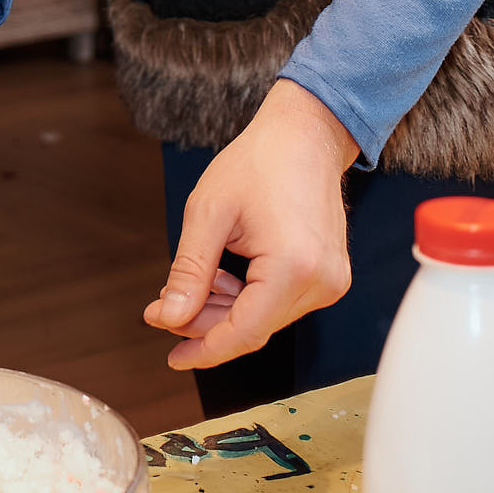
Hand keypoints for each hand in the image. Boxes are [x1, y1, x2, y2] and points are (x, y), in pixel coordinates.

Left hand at [144, 80, 357, 369]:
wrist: (305, 134)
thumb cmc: (258, 162)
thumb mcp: (208, 213)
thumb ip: (189, 272)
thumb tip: (170, 320)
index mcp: (294, 268)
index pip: (244, 332)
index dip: (204, 350)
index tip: (171, 358)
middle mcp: (322, 282)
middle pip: (254, 327)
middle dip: (204, 324)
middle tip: (162, 310)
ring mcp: (331, 280)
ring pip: (266, 318)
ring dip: (225, 310)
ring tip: (193, 284)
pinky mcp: (330, 275)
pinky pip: (281, 302)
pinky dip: (248, 298)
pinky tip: (223, 277)